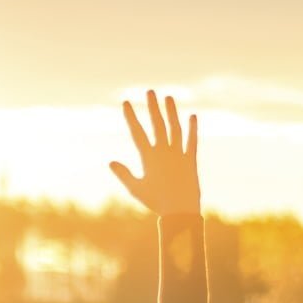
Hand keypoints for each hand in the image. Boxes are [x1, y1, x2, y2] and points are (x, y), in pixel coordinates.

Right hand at [109, 90, 200, 217]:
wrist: (180, 210)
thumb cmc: (155, 201)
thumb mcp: (135, 188)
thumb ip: (123, 174)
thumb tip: (110, 162)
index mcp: (148, 157)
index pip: (137, 132)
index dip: (131, 116)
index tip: (126, 102)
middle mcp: (164, 151)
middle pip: (158, 124)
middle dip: (152, 107)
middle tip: (150, 91)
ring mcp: (178, 154)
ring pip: (175, 128)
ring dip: (171, 112)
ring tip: (168, 98)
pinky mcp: (190, 160)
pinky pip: (192, 141)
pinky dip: (192, 129)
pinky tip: (192, 117)